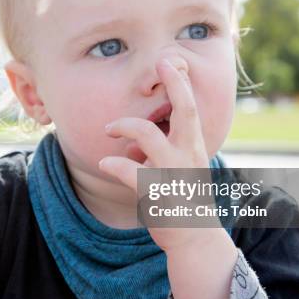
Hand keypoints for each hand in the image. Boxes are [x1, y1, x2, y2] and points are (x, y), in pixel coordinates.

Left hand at [98, 57, 218, 251]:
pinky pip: (131, 172)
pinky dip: (115, 164)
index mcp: (192, 147)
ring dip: (125, 125)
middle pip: (185, 111)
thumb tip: (149, 127)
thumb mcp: (185, 165)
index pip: (190, 109)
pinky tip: (105, 161)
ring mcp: (173, 172)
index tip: (171, 61)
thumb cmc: (184, 196)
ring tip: (108, 128)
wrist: (194, 237)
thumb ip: (172, 144)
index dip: (181, 83)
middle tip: (162, 63)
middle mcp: (187, 154)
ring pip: (149, 136)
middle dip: (175, 85)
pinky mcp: (156, 192)